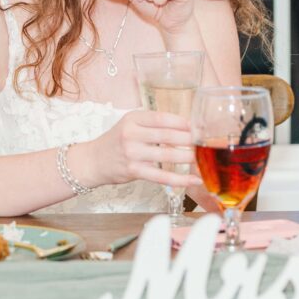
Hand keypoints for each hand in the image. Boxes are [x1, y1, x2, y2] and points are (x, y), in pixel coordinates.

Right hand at [80, 110, 203, 188]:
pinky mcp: (134, 171)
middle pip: (168, 135)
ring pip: (167, 155)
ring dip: (189, 157)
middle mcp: (132, 134)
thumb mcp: (131, 124)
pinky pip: (162, 176)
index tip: (198, 126)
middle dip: (190, 139)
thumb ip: (153, 124)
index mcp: (133, 119)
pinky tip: (194, 180)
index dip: (183, 122)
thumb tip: (186, 126)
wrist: (92, 161)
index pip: (162, 118)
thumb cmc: (116, 141)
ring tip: (203, 158)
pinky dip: (180, 179)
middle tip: (206, 142)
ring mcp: (132, 154)